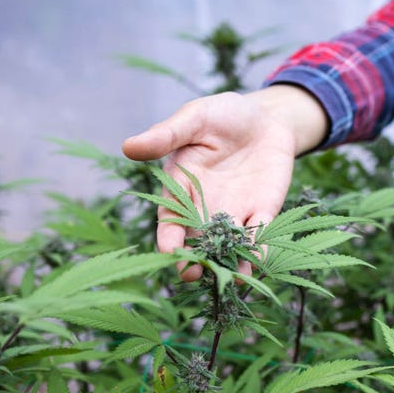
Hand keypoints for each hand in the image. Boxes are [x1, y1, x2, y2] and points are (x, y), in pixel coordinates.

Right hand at [122, 86, 327, 280]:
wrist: (265, 116)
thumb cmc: (222, 115)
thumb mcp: (195, 118)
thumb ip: (167, 134)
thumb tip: (128, 146)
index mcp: (182, 186)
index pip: (171, 217)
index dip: (169, 236)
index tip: (170, 251)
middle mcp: (206, 206)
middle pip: (197, 240)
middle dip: (195, 259)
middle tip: (193, 274)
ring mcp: (235, 211)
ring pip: (228, 244)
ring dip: (230, 262)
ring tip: (232, 277)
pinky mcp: (263, 210)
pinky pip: (260, 234)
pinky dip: (259, 248)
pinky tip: (259, 258)